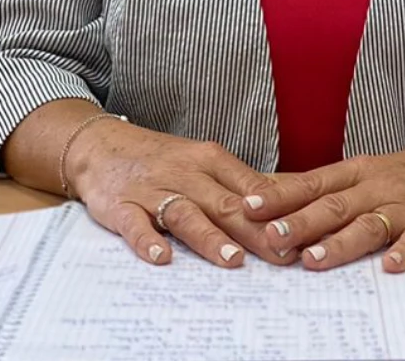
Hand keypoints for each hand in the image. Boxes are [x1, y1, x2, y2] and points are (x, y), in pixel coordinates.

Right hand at [67, 119, 301, 269]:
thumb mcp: (203, 162)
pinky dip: (147, 240)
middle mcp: (185, 173)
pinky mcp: (121, 206)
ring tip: (232, 259)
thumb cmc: (162, 159)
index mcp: (210, 159)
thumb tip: (291, 200)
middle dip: (254, 230)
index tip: (303, 233)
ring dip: (209, 236)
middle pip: (224, 203)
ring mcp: (152, 190)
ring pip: (185, 212)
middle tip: (281, 254)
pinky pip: (134, 224)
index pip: (250, 186)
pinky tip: (161, 258)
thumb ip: (241, 183)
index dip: (277, 211)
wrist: (102, 145)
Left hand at [241, 143, 404, 272]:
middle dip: (300, 221)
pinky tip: (390, 266)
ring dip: (341, 242)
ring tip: (314, 260)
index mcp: (357, 173)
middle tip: (270, 237)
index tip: (249, 206)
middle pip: (334, 204)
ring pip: (369, 224)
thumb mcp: (368, 173)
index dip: (281, 195)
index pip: (312, 183)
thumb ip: (332, 191)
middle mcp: (377, 187)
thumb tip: (282, 205)